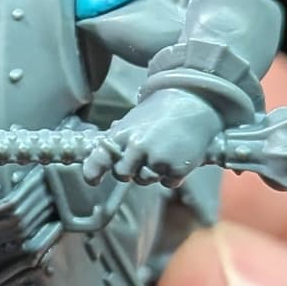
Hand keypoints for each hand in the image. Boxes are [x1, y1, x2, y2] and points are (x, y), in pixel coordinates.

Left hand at [83, 83, 220, 188]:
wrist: (194, 102)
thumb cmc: (161, 111)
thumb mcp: (133, 119)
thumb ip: (119, 138)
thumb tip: (103, 153)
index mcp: (123, 134)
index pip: (99, 159)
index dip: (92, 172)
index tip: (92, 180)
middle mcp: (137, 148)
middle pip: (122, 175)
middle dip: (129, 170)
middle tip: (142, 157)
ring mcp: (158, 160)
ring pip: (144, 180)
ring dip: (151, 172)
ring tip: (163, 151)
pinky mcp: (177, 169)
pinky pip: (167, 182)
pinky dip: (171, 174)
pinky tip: (177, 156)